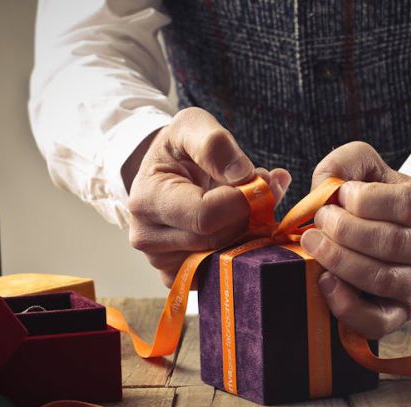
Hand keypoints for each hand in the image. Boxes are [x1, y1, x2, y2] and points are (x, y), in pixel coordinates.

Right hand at [128, 108, 290, 285]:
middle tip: (264, 190)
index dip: (242, 201)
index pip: (205, 215)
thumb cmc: (177, 149)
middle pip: (218, 240)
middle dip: (250, 215)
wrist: (161, 172)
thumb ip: (215, 144)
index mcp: (147, 200)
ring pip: (224, 258)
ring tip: (250, 204)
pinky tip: (240, 227)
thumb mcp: (191, 126)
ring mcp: (162, 263)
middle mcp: (147, 238)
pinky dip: (239, 251)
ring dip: (249, 233)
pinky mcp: (178, 276)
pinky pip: (220, 273)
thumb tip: (242, 175)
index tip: (262, 181)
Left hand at [301, 142, 410, 338]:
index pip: (407, 204)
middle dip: (344, 231)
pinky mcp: (401, 313)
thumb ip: (346, 163)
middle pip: (391, 243)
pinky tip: (325, 282)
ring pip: (382, 279)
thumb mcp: (368, 170)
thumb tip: (325, 186)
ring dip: (340, 261)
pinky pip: (377, 321)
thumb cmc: (378, 200)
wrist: (402, 236)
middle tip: (318, 221)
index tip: (341, 195)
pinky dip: (347, 306)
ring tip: (313, 245)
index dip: (366, 200)